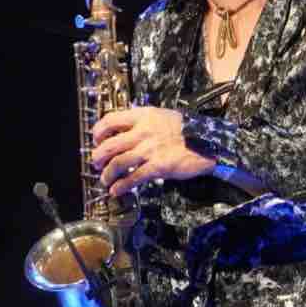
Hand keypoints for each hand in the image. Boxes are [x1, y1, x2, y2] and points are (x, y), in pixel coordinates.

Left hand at [90, 107, 214, 196]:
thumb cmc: (187, 130)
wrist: (209, 142)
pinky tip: (117, 190)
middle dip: (98, 157)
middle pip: (109, 145)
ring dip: (107, 174)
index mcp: (144, 116)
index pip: (110, 120)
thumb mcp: (163, 116)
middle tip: (96, 164)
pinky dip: (121, 186)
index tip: (96, 140)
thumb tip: (125, 130)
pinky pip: (132, 178)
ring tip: (105, 180)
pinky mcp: (157, 167)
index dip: (98, 132)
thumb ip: (144, 121)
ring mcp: (150, 150)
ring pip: (118, 163)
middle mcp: (143, 132)